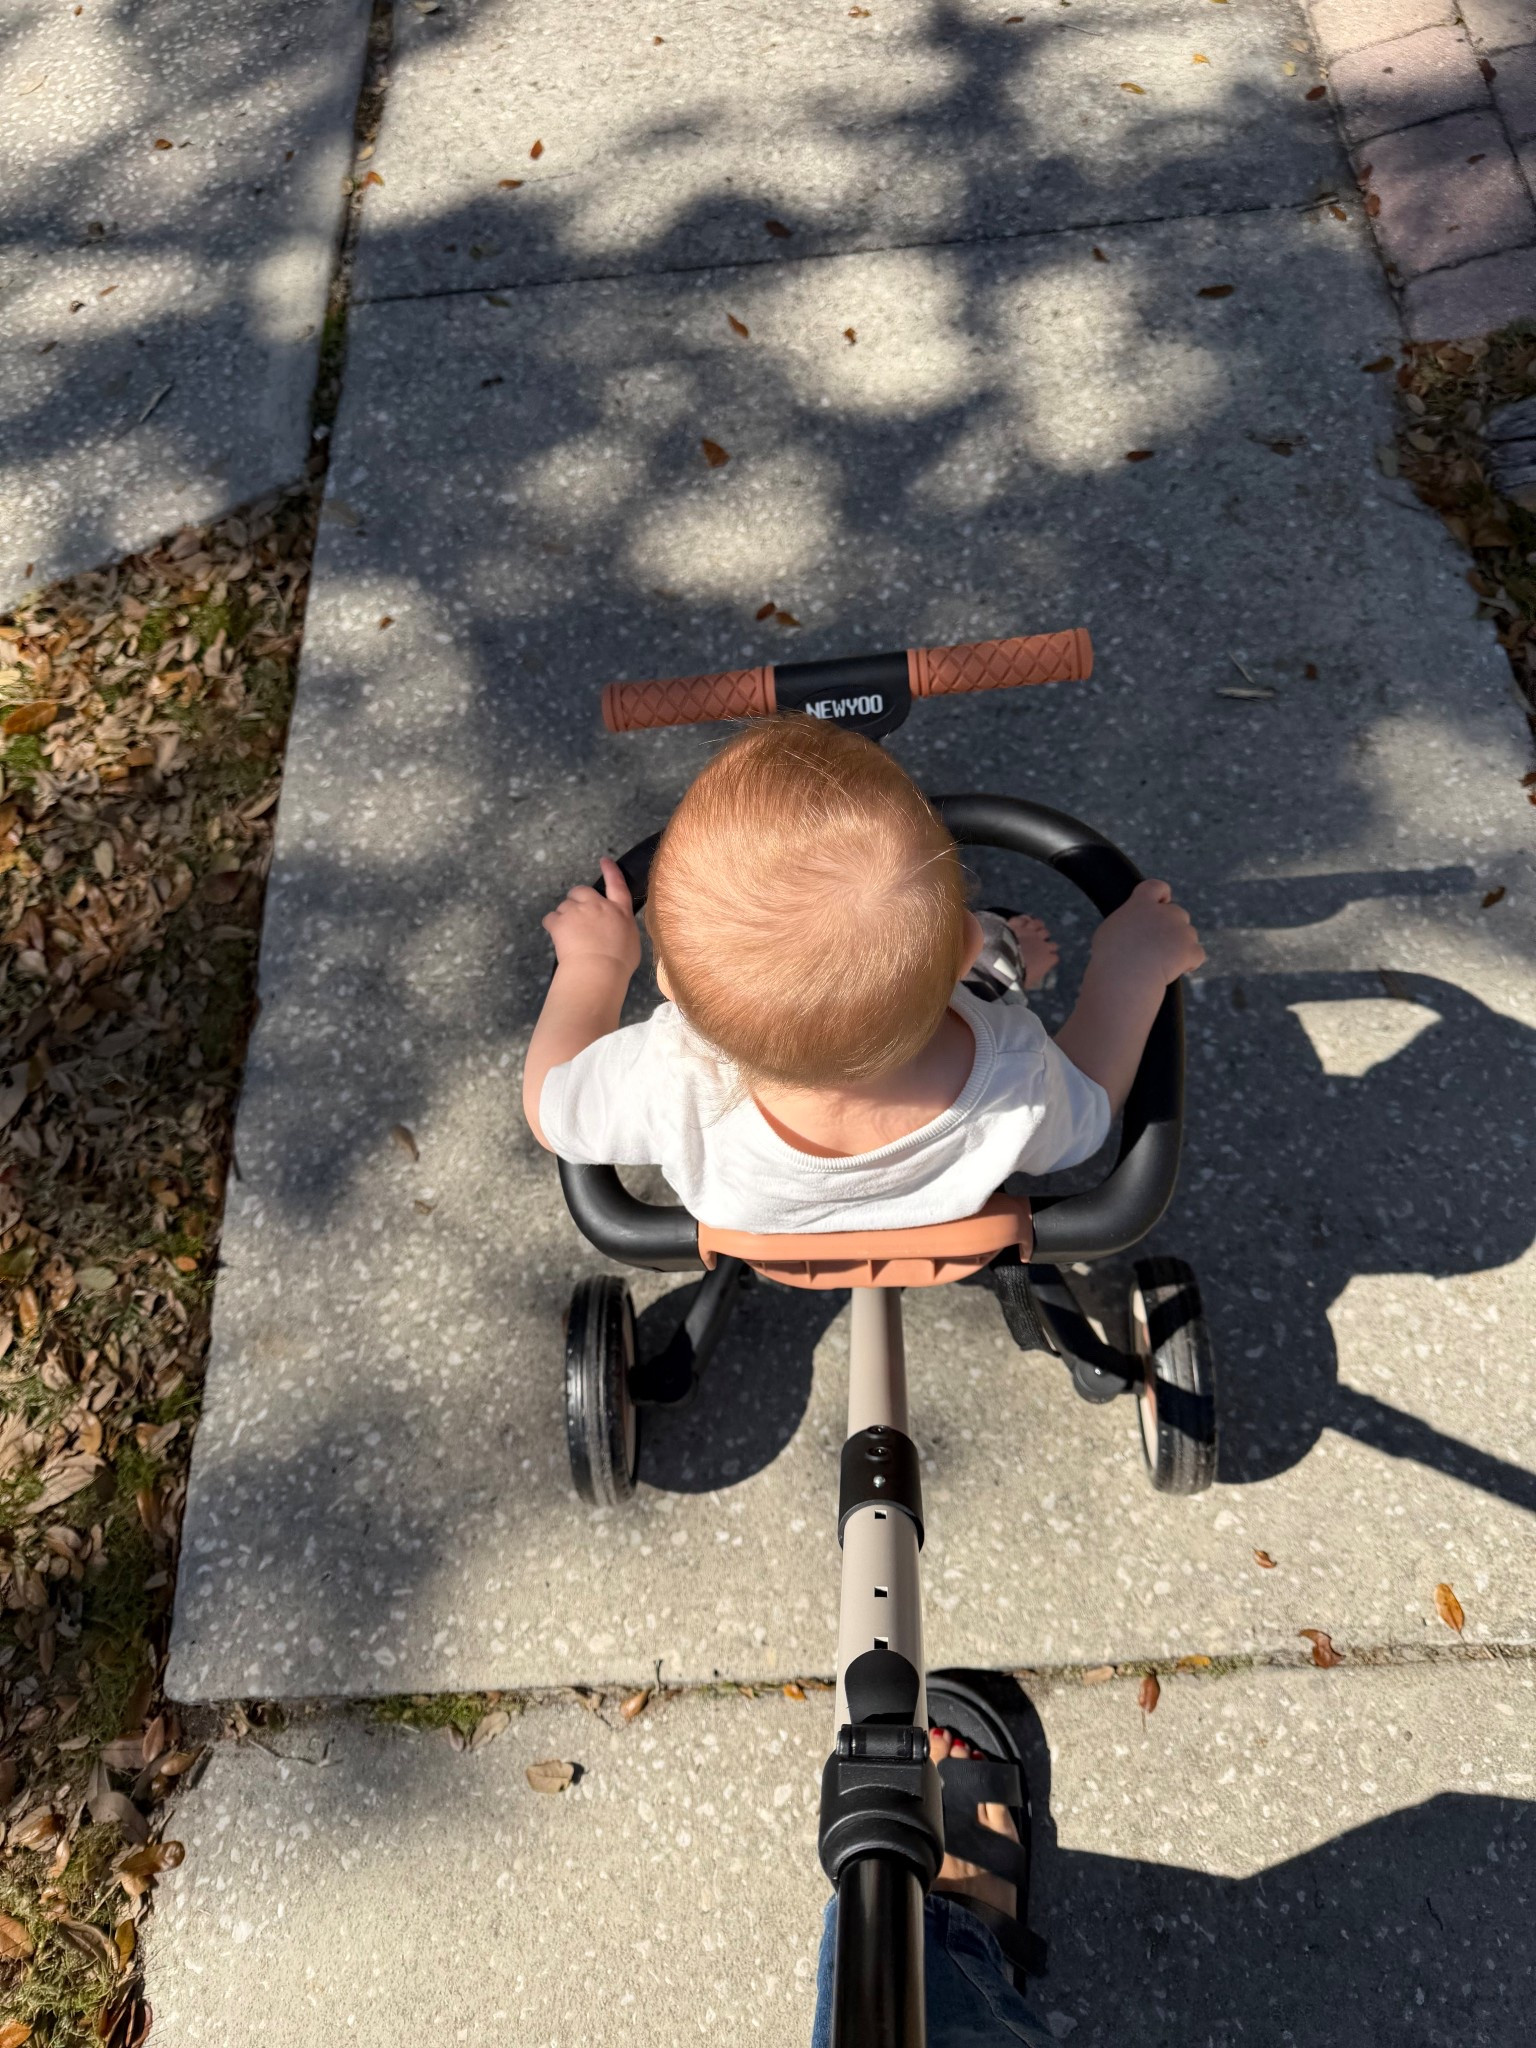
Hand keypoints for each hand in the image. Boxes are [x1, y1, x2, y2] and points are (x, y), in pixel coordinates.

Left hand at [542, 856, 641, 977]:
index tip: (604, 860)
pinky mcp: (559, 922)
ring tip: (570, 934)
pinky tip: (557, 936)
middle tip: (578, 916)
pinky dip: (552, 925)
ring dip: (565, 915)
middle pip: (582, 891)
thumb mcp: (631, 941)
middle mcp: (597, 905)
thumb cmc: (619, 962)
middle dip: (577, 898)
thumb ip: (622, 928)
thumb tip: (616, 928)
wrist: (598, 970)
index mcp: (619, 911)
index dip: (611, 871)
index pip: (617, 885)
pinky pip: (551, 918)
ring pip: (565, 905)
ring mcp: (576, 912)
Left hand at [1006, 912, 1059, 991]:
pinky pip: (1025, 919)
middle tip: (1037, 945)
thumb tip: (1032, 978)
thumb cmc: (1015, 978)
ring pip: (1040, 925)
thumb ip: (1034, 976)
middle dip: (1044, 941)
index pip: (1054, 957)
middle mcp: (1042, 943)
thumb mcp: (1028, 982)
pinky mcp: (1018, 925)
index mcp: (1047, 959)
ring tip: (1032, 930)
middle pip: (1049, 939)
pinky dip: (1025, 920)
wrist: (1000, 963)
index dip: (1049, 958)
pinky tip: (1023, 921)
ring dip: (1037, 927)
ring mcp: (1030, 932)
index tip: (1044, 960)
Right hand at [1091, 879, 1203, 987]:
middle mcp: (1164, 913)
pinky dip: (1190, 962)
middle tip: (1157, 947)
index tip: (1162, 904)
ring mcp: (1180, 931)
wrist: (1123, 976)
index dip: (1162, 895)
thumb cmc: (1109, 958)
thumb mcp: (1111, 930)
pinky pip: (1197, 954)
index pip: (1157, 887)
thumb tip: (1136, 928)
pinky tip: (1176, 970)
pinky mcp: (1190, 950)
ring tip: (1162, 963)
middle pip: (1178, 914)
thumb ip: (1129, 922)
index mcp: (1141, 904)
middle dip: (1172, 928)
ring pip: (1189, 935)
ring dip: (1180, 946)